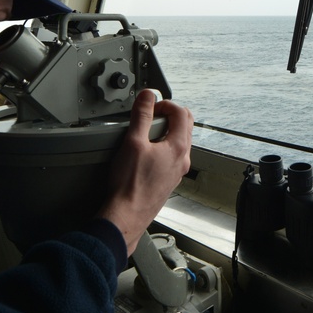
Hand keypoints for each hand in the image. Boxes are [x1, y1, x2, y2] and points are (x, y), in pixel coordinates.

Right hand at [98, 89, 192, 254]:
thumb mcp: (133, 142)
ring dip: (166, 131)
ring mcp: (177, 171)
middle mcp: (182, 160)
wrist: (126, 216)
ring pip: (179, 142)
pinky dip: (162, 147)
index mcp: (178, 147)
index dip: (166, 104)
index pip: (182, 113)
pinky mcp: (169, 180)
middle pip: (185, 126)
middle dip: (169, 115)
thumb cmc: (130, 185)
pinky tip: (145, 153)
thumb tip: (148, 96)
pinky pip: (172, 157)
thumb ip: (142, 115)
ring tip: (145, 133)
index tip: (151, 105)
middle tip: (151, 115)